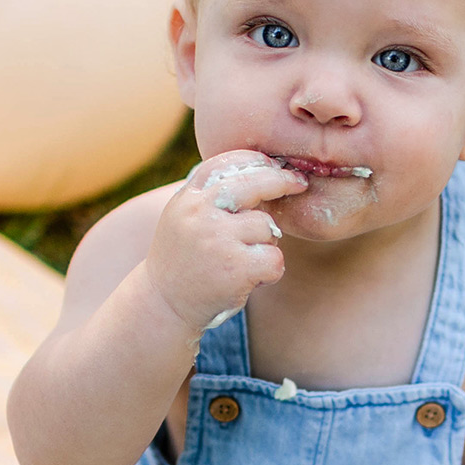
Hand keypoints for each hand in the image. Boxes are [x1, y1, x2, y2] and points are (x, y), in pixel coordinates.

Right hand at [145, 151, 306, 332]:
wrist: (164, 304)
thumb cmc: (185, 259)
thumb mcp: (185, 218)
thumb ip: (212, 195)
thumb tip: (261, 170)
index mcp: (188, 198)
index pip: (226, 164)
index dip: (256, 160)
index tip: (274, 164)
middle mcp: (200, 213)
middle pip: (256, 184)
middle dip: (283, 181)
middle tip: (299, 182)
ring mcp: (217, 239)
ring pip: (268, 227)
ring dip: (266, 244)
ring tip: (244, 260)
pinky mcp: (235, 268)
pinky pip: (275, 258)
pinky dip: (271, 271)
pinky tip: (251, 279)